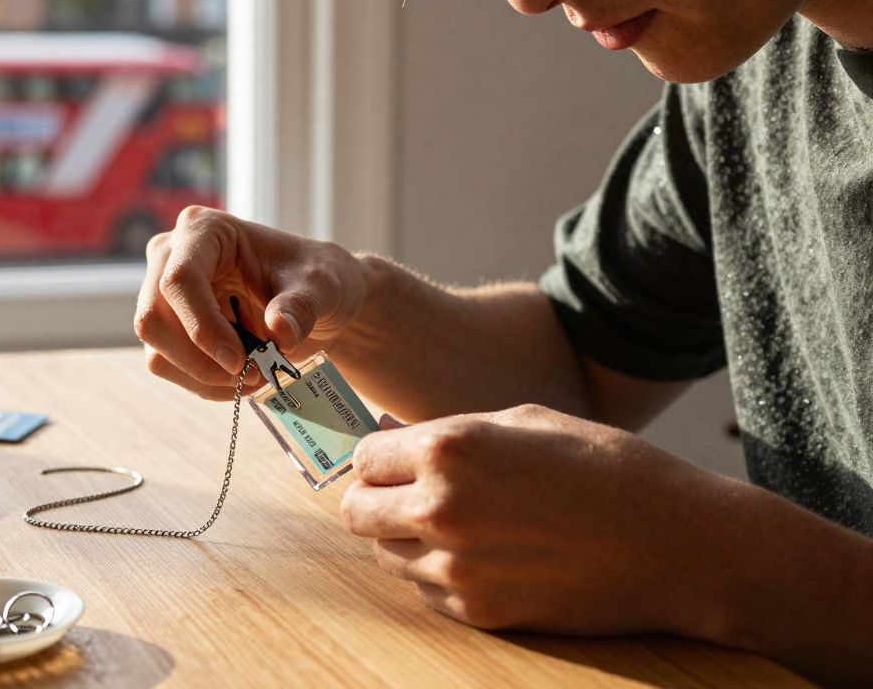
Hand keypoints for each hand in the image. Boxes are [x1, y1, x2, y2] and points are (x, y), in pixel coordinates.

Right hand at [134, 206, 367, 399]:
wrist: (312, 299)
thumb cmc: (313, 279)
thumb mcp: (321, 287)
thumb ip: (301, 306)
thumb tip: (280, 332)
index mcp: (204, 230)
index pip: (180, 280)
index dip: (203, 326)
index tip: (240, 362)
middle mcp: (171, 256)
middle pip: (154, 318)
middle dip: (201, 359)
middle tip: (253, 375)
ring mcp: (162, 293)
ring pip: (156, 349)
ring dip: (204, 376)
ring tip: (254, 377)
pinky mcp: (167, 326)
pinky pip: (166, 366)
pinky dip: (203, 383)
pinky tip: (240, 379)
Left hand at [340, 404, 723, 635]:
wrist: (678, 545)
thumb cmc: (607, 468)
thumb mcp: (525, 421)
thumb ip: (451, 430)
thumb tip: (391, 434)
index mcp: (450, 448)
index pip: (364, 458)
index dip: (381, 459)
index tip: (398, 462)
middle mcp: (440, 508)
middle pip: (356, 511)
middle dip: (375, 500)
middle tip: (408, 497)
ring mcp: (456, 567)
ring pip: (384, 555)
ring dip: (405, 539)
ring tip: (459, 526)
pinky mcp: (478, 611)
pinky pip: (424, 592)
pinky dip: (440, 575)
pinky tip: (487, 557)